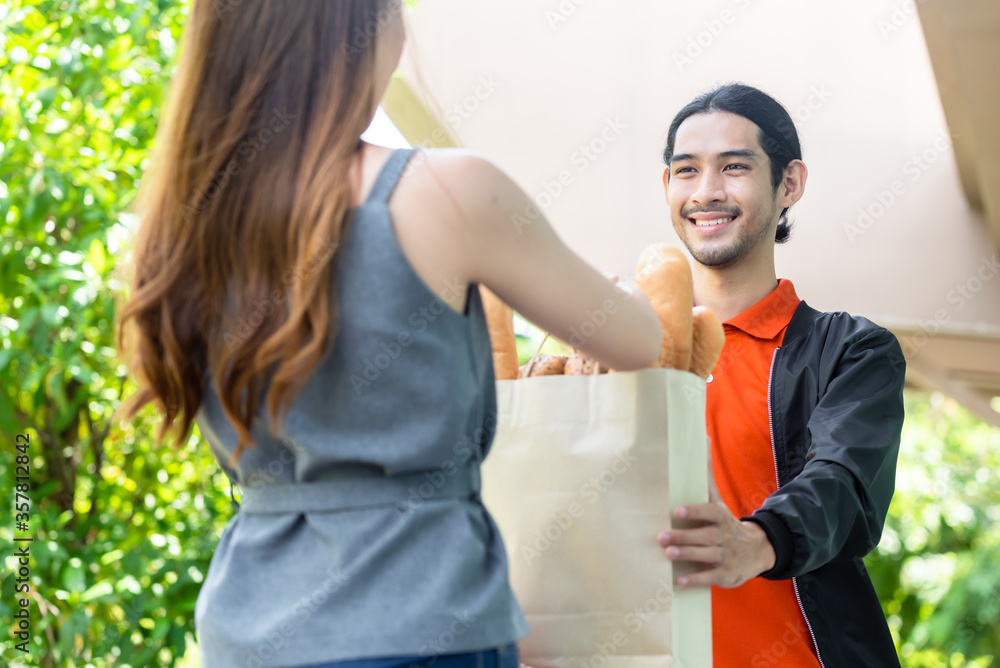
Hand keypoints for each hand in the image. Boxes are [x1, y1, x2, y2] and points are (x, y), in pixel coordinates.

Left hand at [657, 455, 775, 587]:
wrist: (758, 550)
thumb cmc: (726, 522)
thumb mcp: (718, 500)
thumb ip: (707, 475)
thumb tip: (702, 438)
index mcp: (720, 516)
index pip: (707, 512)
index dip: (694, 511)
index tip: (677, 510)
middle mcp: (724, 536)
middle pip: (704, 536)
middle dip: (683, 537)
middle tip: (661, 536)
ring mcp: (726, 556)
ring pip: (705, 556)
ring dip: (687, 555)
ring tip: (668, 554)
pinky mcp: (725, 574)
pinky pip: (709, 577)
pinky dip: (694, 579)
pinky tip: (678, 581)